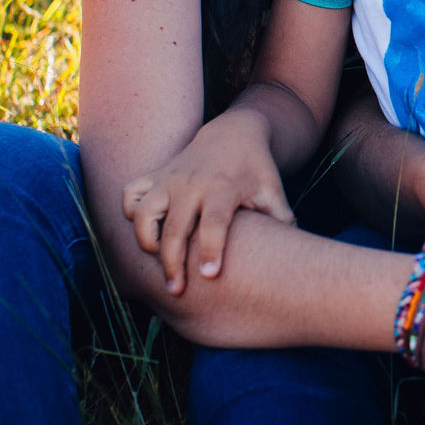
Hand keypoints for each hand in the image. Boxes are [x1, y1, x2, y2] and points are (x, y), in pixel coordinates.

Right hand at [121, 110, 293, 294]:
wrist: (234, 133)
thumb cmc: (255, 170)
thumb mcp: (272, 191)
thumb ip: (281, 220)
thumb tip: (294, 255)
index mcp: (224, 188)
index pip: (214, 222)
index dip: (211, 249)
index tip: (209, 276)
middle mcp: (192, 183)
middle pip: (175, 227)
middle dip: (172, 262)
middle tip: (177, 291)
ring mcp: (169, 178)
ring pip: (143, 212)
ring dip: (146, 240)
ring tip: (158, 260)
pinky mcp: (155, 174)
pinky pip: (130, 194)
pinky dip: (130, 212)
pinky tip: (147, 228)